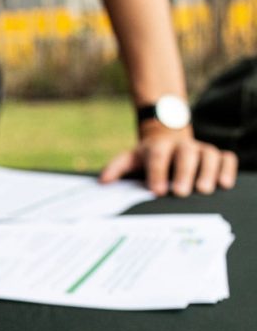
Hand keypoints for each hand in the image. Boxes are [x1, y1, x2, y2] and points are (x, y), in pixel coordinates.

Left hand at [99, 123, 237, 196]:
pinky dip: (227, 169)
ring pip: (208, 155)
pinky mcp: (215, 155)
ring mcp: (200, 149)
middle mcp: (181, 146)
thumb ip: (117, 168)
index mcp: (158, 147)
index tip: (156, 190)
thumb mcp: (130, 159)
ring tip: (204, 190)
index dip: (157, 172)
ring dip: (207, 172)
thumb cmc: (147, 156)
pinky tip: (224, 184)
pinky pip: (226, 158)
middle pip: (185, 155)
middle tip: (180, 192)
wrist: (167, 137)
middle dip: (183, 173)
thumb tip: (103, 181)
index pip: (157, 157)